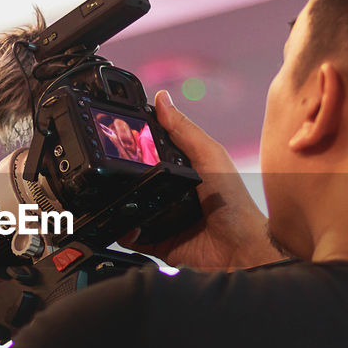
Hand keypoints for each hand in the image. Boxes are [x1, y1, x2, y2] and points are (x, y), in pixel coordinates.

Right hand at [125, 90, 283, 270]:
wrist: (239, 249)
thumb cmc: (234, 203)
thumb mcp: (209, 156)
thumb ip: (185, 130)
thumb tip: (162, 99)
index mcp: (186, 169)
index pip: (155, 150)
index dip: (138, 142)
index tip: (119, 132)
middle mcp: (174, 192)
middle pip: (139, 179)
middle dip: (123, 174)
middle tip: (108, 165)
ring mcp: (165, 218)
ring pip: (132, 207)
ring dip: (121, 203)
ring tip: (113, 194)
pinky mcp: (160, 241)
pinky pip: (133, 236)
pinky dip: (125, 232)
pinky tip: (125, 224)